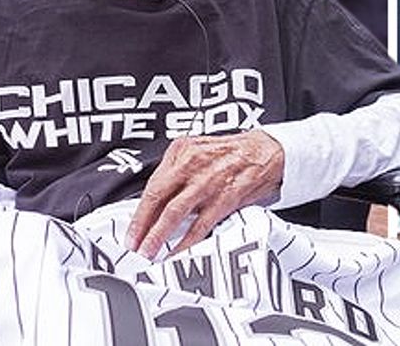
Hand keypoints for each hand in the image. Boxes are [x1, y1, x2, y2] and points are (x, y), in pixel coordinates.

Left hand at [126, 130, 284, 258]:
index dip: (139, 210)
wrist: (267, 152)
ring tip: (150, 250)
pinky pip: (201, 223)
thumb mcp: (198, 149)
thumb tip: (156, 202)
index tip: (131, 229)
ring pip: (175, 212)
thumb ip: (177, 171)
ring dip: (159, 235)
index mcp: (182, 150)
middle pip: (158, 197)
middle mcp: (192, 164)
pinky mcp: (226, 197)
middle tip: (133, 244)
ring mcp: (209, 181)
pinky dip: (187, 240)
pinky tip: (178, 250)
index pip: (153, 184)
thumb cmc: (232, 153)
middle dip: (142, 225)